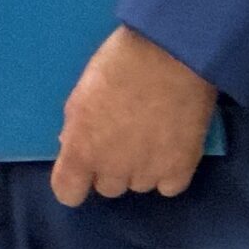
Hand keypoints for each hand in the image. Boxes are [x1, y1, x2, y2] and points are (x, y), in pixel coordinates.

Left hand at [49, 26, 215, 205]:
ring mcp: (148, 173)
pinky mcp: (181, 171)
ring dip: (140, 167)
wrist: (169, 56)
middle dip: (110, 167)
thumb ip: (76, 128)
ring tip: (151, 134)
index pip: (67, 193)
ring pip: (138, 185)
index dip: (73, 182)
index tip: (82, 170)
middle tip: (122, 137)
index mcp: (81, 150)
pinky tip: (171, 145)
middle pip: (107, 187)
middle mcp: (112, 170)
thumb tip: (74, 146)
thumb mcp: (81, 95)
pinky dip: (169, 171)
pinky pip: (168, 185)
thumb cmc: (117, 65)